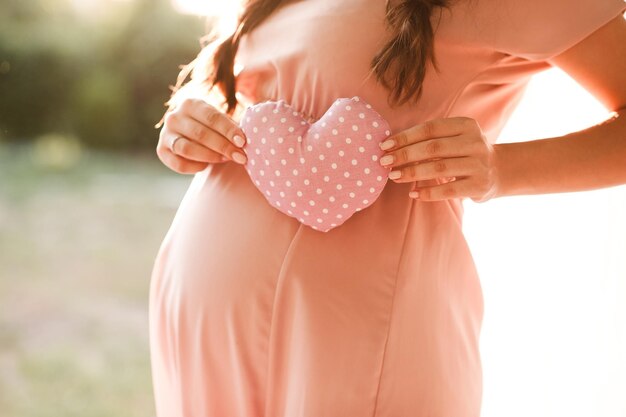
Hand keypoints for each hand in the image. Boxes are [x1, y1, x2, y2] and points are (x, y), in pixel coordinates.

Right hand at [156, 98, 247, 173]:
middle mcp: (174, 117)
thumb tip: (247, 138)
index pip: (212, 117)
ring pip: (187, 148)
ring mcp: (165, 134)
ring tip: (225, 159)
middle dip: (223, 147)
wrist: (190, 134)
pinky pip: (179, 164)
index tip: (243, 142)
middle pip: (201, 134)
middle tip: (241, 157)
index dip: (229, 130)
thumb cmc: (212, 127)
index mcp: (190, 103)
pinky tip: (206, 166)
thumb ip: (231, 126)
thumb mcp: (220, 120)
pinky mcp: (161, 151)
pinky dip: (195, 167)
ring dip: (210, 156)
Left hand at [378, 117, 498, 202]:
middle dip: (405, 155)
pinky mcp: (479, 185)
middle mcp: (475, 142)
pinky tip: (412, 193)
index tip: (385, 146)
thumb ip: (430, 139)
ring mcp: (479, 164)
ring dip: (412, 173)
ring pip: (439, 168)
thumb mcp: (454, 138)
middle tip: (384, 162)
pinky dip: (428, 192)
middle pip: (433, 148)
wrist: (498, 171)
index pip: (430, 128)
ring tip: (394, 176)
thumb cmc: (464, 152)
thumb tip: (391, 147)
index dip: (405, 137)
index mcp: (466, 125)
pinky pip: (448, 190)